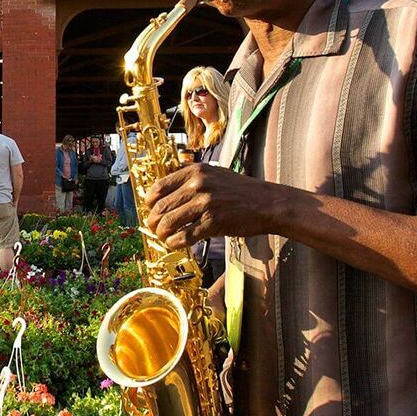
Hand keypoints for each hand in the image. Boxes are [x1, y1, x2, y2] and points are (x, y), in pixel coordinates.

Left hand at [145, 163, 277, 249]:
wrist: (267, 203)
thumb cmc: (239, 190)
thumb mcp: (213, 174)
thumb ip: (190, 179)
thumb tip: (165, 192)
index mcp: (194, 171)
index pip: (159, 187)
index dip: (149, 202)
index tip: (150, 210)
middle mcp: (197, 184)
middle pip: (161, 206)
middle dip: (153, 221)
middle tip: (154, 229)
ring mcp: (205, 203)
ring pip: (169, 222)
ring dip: (162, 234)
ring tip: (164, 238)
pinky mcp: (214, 222)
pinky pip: (185, 236)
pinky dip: (175, 243)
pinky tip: (175, 244)